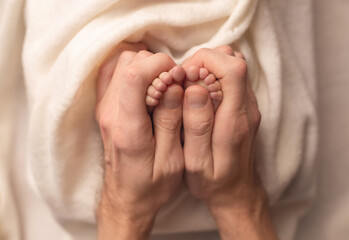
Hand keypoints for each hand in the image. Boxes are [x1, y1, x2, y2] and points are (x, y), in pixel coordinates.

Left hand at [95, 42, 183, 238]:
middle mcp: (110, 114)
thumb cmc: (152, 185)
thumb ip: (171, 120)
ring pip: (121, 62)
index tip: (179, 76)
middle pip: (128, 62)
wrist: (126, 198)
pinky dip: (133, 70)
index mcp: (128, 129)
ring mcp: (104, 108)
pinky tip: (148, 85)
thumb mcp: (172, 160)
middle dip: (157, 65)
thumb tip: (173, 84)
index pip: (134, 75)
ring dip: (147, 67)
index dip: (160, 65)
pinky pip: (114, 72)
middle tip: (174, 84)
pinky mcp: (105, 107)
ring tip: (164, 87)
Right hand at [182, 46, 276, 238]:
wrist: (237, 192)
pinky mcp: (245, 106)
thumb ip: (197, 125)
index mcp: (236, 120)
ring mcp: (249, 105)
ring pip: (234, 64)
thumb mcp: (197, 162)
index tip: (185, 76)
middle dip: (203, 61)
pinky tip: (198, 95)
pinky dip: (212, 76)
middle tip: (183, 82)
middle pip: (235, 60)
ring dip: (208, 68)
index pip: (233, 69)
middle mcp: (248, 108)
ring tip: (189, 88)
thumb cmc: (214, 181)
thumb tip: (195, 89)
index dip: (205, 62)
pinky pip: (232, 77)